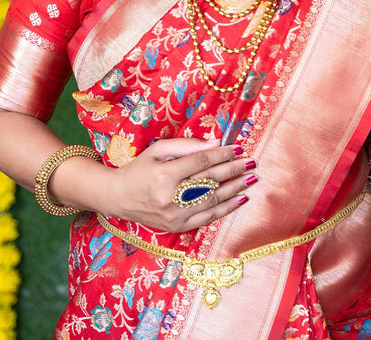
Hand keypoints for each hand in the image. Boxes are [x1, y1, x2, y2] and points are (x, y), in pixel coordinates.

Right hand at [108, 137, 256, 231]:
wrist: (119, 198)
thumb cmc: (139, 169)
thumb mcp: (158, 150)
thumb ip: (187, 145)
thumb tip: (216, 143)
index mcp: (165, 175)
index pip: (202, 162)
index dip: (222, 154)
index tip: (238, 147)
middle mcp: (171, 197)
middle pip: (210, 181)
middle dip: (234, 170)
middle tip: (252, 162)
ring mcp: (175, 215)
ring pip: (213, 201)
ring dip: (236, 189)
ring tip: (252, 179)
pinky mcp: (177, 227)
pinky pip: (208, 218)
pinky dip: (226, 208)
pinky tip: (240, 199)